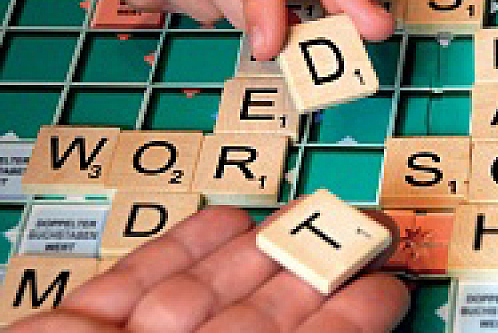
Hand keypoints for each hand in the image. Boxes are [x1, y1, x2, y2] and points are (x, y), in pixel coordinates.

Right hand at [7, 206, 408, 332]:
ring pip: (199, 292)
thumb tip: (361, 329)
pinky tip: (224, 219)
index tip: (387, 288)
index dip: (345, 324)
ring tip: (302, 217)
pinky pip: (132, 281)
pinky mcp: (69, 331)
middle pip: (254, 324)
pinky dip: (178, 248)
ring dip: (253, 253)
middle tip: (355, 233)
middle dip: (306, 275)